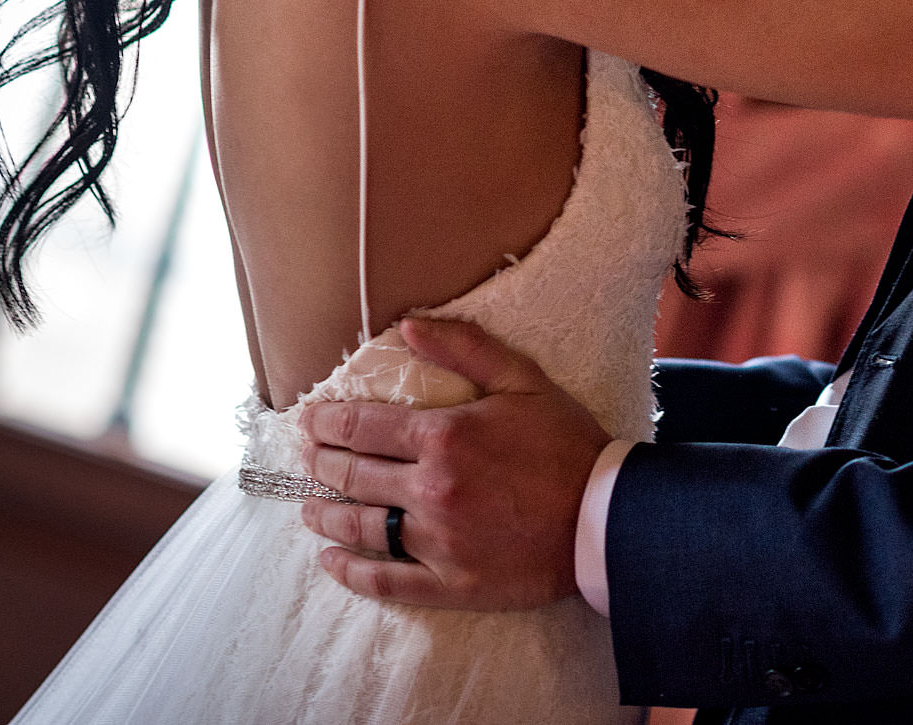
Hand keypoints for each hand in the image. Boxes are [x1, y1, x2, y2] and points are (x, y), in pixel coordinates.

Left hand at [298, 318, 610, 610]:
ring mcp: (436, 542)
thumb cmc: (568, 444)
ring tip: (309, 511)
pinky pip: (386, 580)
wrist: (607, 517)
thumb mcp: (523, 380)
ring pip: (361, 528)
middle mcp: (430, 490)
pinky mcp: (449, 584)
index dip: (328, 423)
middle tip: (306, 459)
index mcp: (444, 437)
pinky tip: (332, 563)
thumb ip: (464, 348)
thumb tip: (407, 327)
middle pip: (354, 476)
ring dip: (326, 517)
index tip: (309, 421)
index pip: (364, 427)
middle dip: (320, 465)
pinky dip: (352, 573)